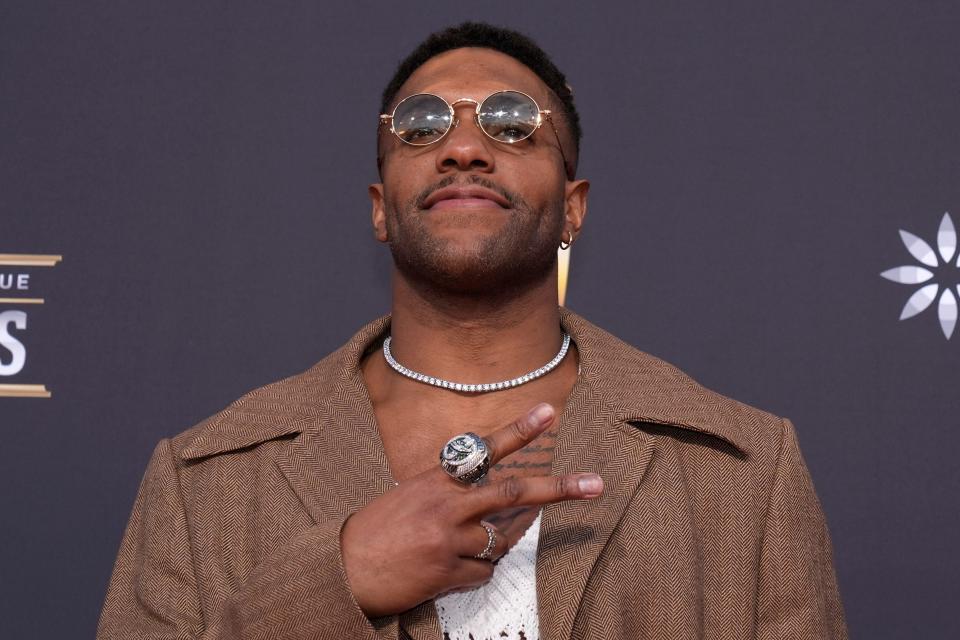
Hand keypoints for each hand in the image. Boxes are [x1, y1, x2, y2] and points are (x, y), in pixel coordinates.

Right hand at [339, 403, 603, 617]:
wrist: (343, 570)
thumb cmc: (375, 531)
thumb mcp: (409, 496)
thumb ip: (448, 492)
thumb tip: (488, 502)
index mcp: (435, 481)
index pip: (484, 449)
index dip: (519, 429)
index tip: (549, 411)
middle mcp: (446, 506)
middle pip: (513, 493)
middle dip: (558, 488)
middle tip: (594, 484)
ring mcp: (448, 540)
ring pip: (500, 541)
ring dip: (493, 545)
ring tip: (459, 548)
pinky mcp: (447, 572)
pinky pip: (483, 572)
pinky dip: (474, 572)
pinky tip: (447, 571)